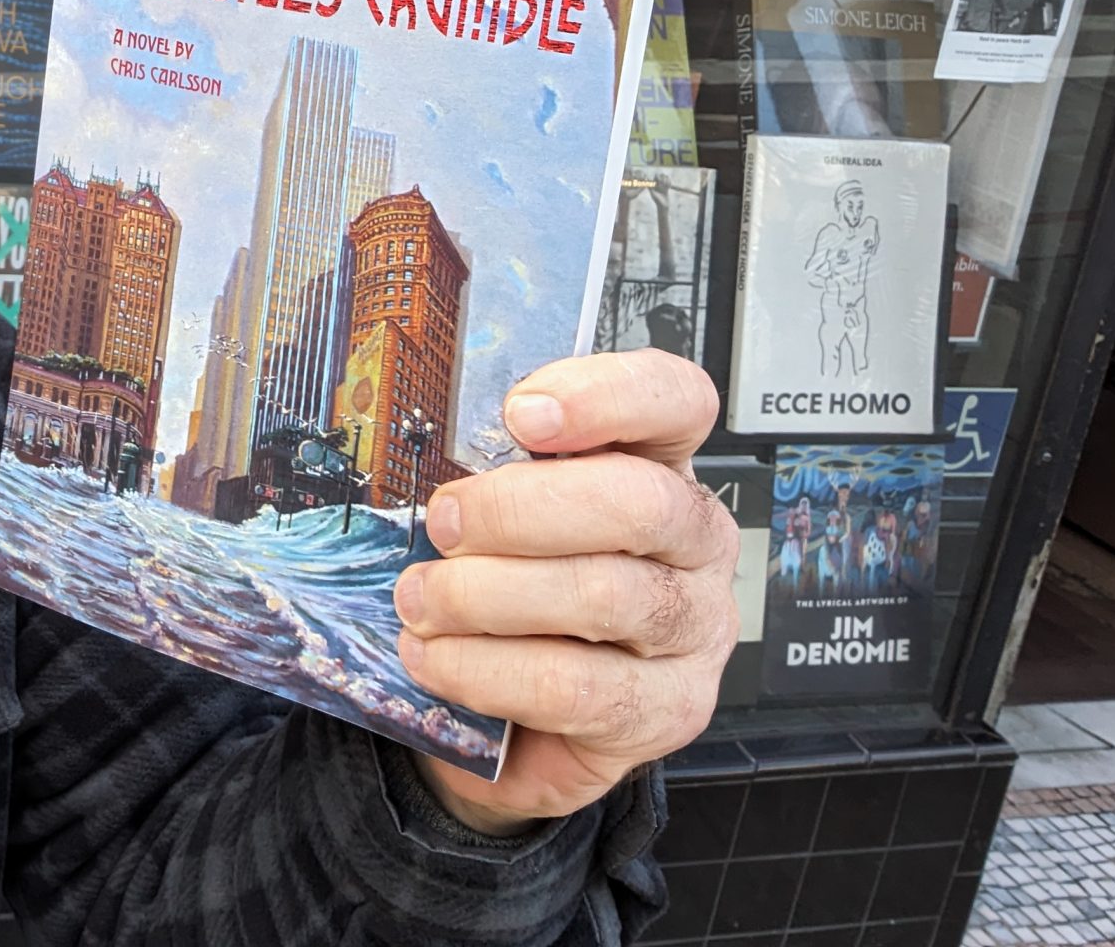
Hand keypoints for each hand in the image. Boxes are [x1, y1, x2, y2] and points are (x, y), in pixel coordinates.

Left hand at [392, 350, 738, 835]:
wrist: (522, 719)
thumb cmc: (514, 590)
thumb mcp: (503, 516)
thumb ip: (489, 473)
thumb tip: (424, 453)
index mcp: (660, 466)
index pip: (675, 400)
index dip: (606, 396)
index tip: (521, 414)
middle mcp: (694, 544)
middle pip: (638, 502)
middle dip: (519, 509)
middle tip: (443, 523)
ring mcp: (692, 632)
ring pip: (604, 596)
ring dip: (487, 595)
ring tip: (420, 599)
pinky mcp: (665, 712)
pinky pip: (574, 687)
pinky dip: (486, 669)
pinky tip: (435, 657)